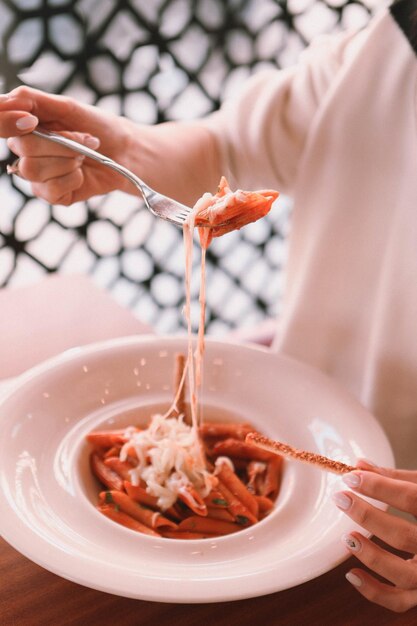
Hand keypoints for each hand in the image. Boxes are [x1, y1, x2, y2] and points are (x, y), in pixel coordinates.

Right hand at [0, 86, 135, 203]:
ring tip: (83, 156)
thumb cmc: (99, 127)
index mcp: (25, 126)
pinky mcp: (52, 195)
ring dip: (66, 160)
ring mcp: (38, 176)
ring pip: (34, 170)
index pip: (1, 124)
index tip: (32, 120)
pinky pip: (50, 189)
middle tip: (83, 140)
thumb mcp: (68, 106)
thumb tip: (9, 98)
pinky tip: (82, 174)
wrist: (126, 153)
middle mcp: (26, 152)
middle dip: (59, 142)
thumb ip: (34, 100)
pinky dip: (72, 179)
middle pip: (22, 148)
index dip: (7, 122)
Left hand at [333, 462, 416, 611]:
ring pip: (402, 575)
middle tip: (341, 498)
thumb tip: (360, 466)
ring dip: (371, 556)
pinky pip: (399, 601)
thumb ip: (396, 479)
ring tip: (347, 537)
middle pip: (403, 536)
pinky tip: (352, 574)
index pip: (411, 498)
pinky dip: (374, 591)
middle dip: (367, 516)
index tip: (350, 477)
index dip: (379, 486)